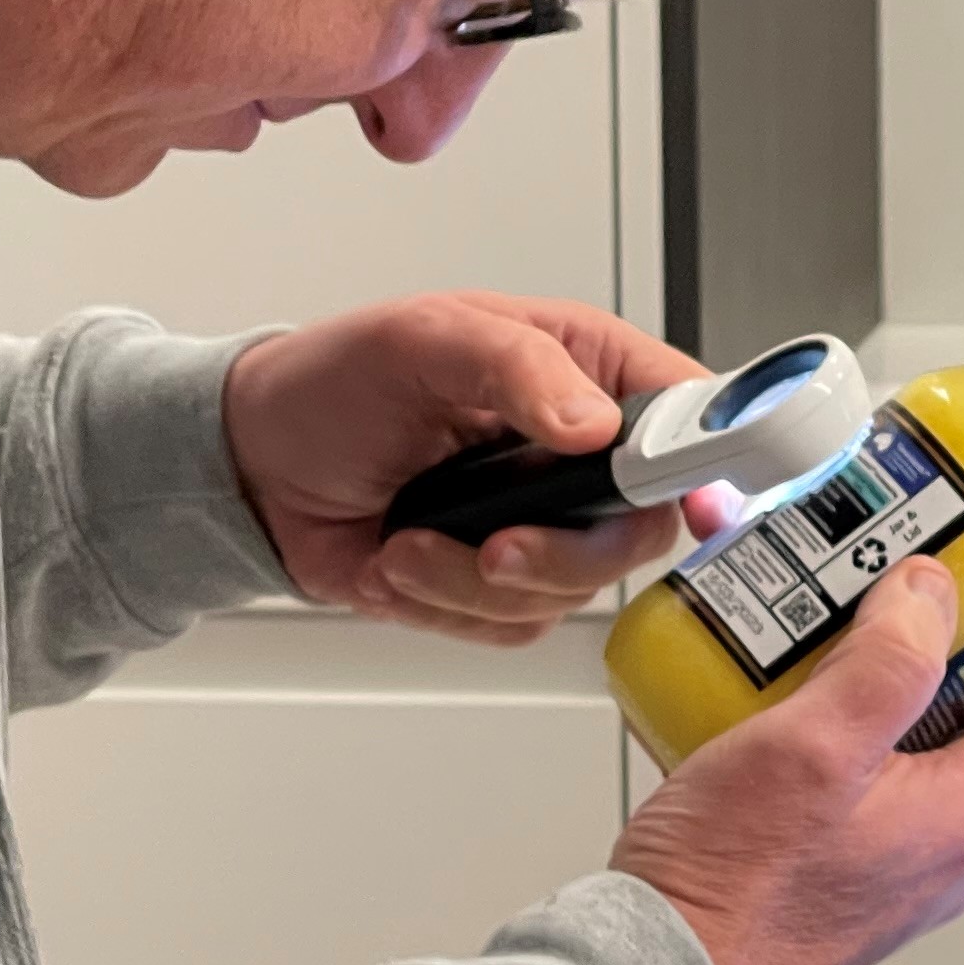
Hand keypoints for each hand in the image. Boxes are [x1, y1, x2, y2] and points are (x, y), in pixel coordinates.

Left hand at [222, 294, 724, 644]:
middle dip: (566, 553)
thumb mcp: (423, 340)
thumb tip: (591, 420)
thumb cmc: (336, 383)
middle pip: (642, 527)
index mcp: (583, 369)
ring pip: (573, 589)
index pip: (686, 411)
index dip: (708, 456)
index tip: (691, 496)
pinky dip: (441, 605)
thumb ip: (516, 367)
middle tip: (499, 545)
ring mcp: (540, 523)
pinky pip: (508, 624)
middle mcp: (576, 451)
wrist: (254, 464)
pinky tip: (399, 561)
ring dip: (474, 582)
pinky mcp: (495, 583)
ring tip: (407, 541)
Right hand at [612, 558, 963, 964]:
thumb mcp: (815, 745)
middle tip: (903, 581)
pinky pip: (858, 785)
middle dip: (945, 642)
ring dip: (878, 683)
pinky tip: (779, 698)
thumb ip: (888, 661)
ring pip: (911, 750)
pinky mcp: (834, 876)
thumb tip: (932, 593)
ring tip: (828, 627)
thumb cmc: (732, 890)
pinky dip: (834, 730)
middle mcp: (941, 848)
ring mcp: (889, 868)